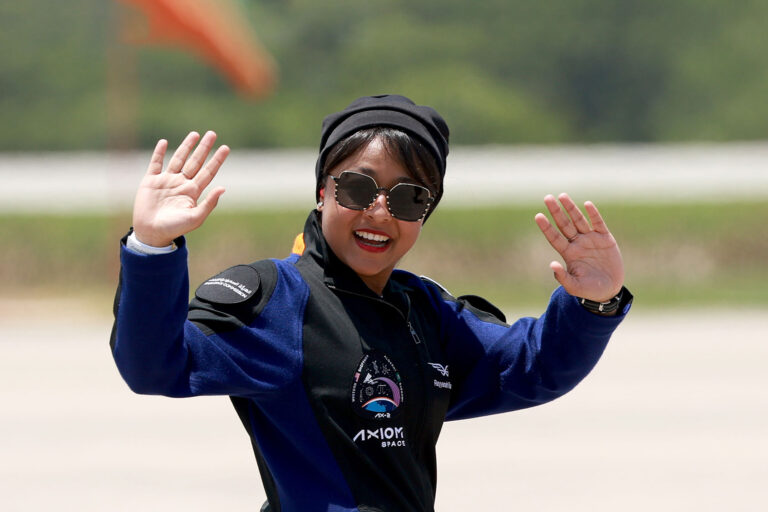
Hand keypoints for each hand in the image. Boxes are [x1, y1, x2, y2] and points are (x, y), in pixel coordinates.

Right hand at [132, 131, 229, 246]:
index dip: (217, 160)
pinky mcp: (150, 181)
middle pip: (195, 162)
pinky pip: (155, 164)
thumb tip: (223, 188)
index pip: (208, 172)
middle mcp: (181, 183)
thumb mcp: (195, 217)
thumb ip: (209, 203)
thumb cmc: (175, 228)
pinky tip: (164, 142)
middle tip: (212, 134)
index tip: (226, 148)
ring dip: (186, 146)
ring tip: (195, 134)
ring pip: (178, 159)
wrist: (152, 233)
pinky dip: (159, 153)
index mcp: (193, 191)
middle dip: (204, 148)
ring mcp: (166, 181)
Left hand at [534, 193, 623, 301]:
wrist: (609, 290)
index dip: (546, 227)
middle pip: (564, 224)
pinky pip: (598, 223)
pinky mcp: (605, 239)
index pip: (554, 237)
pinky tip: (587, 204)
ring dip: (571, 208)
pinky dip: (594, 214)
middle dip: (556, 211)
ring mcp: (591, 239)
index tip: (538, 216)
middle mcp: (577, 243)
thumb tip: (552, 265)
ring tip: (562, 196)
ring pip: (579, 220)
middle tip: (547, 198)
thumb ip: (563, 277)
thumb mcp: (575, 286)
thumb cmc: (589, 290)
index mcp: (568, 254)